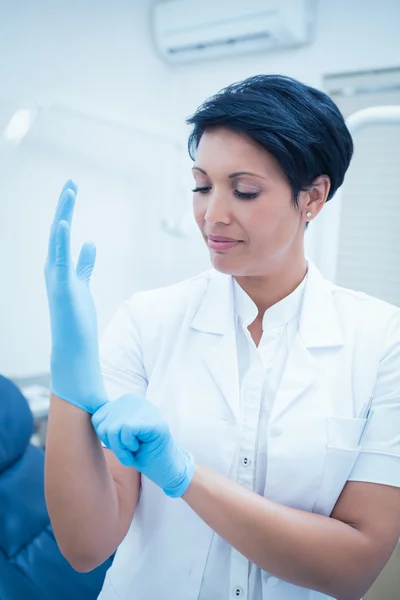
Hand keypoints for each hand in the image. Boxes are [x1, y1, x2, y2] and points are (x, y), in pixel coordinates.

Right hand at [44, 180, 107, 412]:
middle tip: (71, 183)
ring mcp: (55, 277)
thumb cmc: (76, 318)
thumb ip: (84, 264)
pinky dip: (61, 240)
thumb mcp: (82, 284)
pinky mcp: (61, 287)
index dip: (66, 211)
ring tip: (69, 192)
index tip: (72, 190)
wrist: (73, 347)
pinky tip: (63, 223)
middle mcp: (53, 268)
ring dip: (63, 215)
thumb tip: (90, 243)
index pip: (61, 233)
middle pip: (57, 230)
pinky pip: (60, 260)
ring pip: (57, 240)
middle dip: (64, 206)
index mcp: (59, 267)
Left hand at [92, 394, 194, 497]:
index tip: (121, 444)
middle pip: (104, 423)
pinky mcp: (152, 421)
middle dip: (113, 444)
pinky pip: (126, 432)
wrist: (166, 468)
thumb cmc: (142, 452)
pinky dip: (128, 447)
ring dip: (121, 448)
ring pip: (113, 428)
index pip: (98, 416)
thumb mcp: (119, 434)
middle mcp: (136, 400)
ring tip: (134, 450)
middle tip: (128, 450)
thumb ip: (107, 422)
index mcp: (127, 401)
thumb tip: (83, 413)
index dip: (105, 437)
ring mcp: (145, 409)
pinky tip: (140, 448)